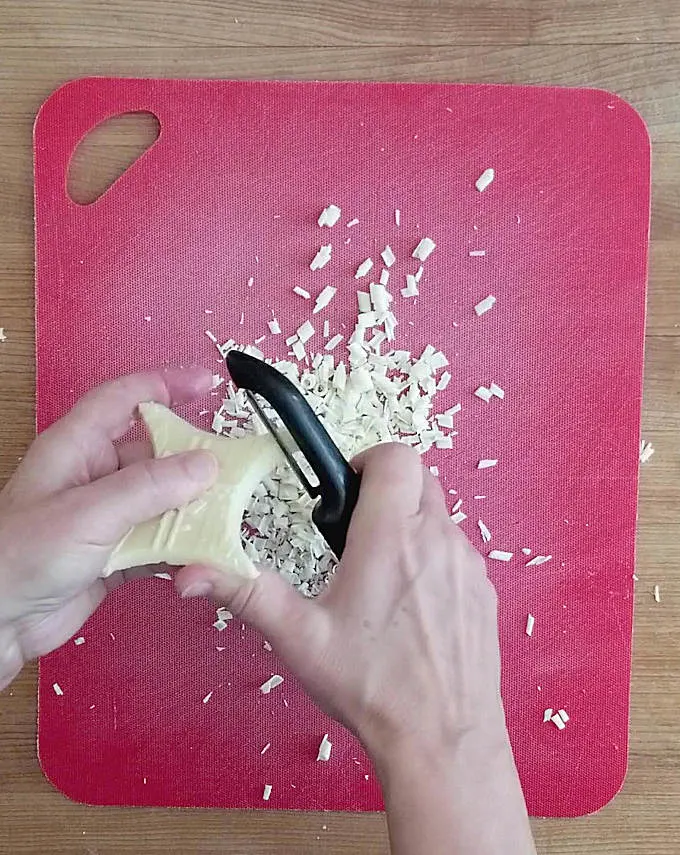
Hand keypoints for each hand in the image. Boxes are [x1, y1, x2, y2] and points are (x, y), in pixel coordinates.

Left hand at [0, 367, 217, 690]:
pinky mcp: (114, 554)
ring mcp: (105, 517)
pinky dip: (181, 548)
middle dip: (194, 459)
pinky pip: (159, 541)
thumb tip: (205, 464)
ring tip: (227, 515)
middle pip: (154, 453)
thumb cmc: (19, 556)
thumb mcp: (88, 513)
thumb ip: (149, 487)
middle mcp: (93, 476)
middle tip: (233, 467)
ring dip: (192, 509)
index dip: (166, 383)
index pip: (125, 398)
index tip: (208, 384)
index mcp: (77, 447)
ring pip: (162, 500)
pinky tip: (202, 555)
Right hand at [176, 443, 535, 853]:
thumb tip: (188, 574)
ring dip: (412, 526)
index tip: (347, 495)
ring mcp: (468, 564)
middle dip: (388, 491)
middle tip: (358, 534)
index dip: (368, 463)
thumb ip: (245, 593)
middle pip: (420, 479)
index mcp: (390, 536)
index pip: (395, 457)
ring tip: (383, 578)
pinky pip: (459, 552)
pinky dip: (435, 559)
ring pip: (441, 516)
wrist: (443, 739)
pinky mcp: (485, 591)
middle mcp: (437, 538)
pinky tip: (414, 606)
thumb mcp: (298, 637)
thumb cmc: (370, 685)